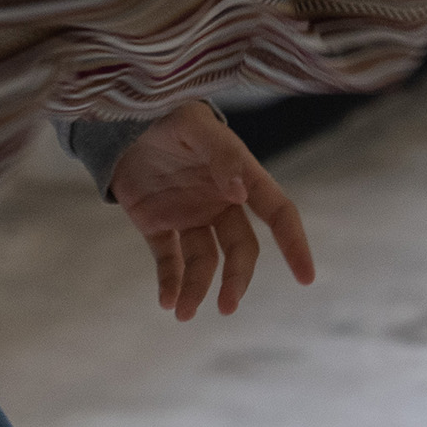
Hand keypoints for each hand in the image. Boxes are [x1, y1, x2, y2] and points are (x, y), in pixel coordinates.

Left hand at [108, 102, 316, 321]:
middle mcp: (220, 202)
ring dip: (197, 289)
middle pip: (240, 249)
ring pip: (204, 262)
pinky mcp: (158, 225)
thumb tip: (240, 192)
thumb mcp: (193, 124)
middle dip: (237, 279)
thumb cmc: (167, 113)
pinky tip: (166, 303)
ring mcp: (190, 215)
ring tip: (182, 313)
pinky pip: (168, 260)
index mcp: (240, 176)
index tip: (306, 277)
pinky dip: (169, 283)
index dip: (294, 243)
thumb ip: (220, 154)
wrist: (119, 118)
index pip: (278, 212)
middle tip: (226, 307)